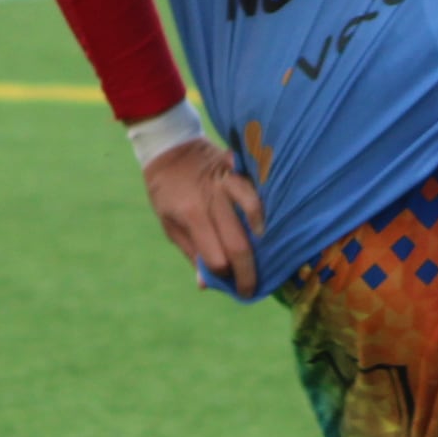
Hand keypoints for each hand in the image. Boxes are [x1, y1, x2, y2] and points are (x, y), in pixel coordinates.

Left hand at [143, 139, 263, 295]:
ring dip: (263, 238)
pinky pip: (257, 188)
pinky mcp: (238, 169)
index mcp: (191, 215)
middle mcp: (211, 200)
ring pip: (252, 211)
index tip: (231, 286)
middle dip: (247, 273)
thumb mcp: (169, 225)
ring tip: (267, 255)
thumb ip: (191, 252)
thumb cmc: (166, 191)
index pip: (215, 257)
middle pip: (237, 243)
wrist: (169, 148)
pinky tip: (270, 223)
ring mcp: (226, 182)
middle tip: (251, 289)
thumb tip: (206, 283)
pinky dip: (264, 207)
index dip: (224, 275)